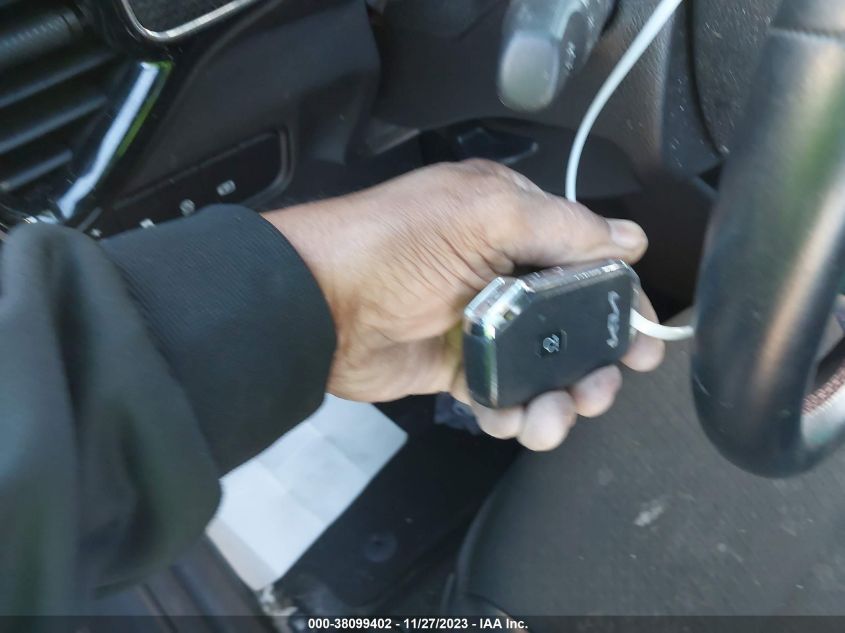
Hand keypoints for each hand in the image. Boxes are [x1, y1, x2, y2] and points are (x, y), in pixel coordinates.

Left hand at [265, 160, 663, 450]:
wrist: (315, 305)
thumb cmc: (394, 246)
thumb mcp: (481, 215)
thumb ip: (560, 228)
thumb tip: (631, 239)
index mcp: (512, 222)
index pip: (586, 260)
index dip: (621, 301)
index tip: (644, 339)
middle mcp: (503, 270)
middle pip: (575, 321)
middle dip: (597, 359)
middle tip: (603, 388)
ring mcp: (483, 323)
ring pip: (545, 365)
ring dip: (561, 397)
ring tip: (558, 416)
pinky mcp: (459, 368)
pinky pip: (506, 395)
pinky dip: (517, 414)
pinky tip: (516, 421)